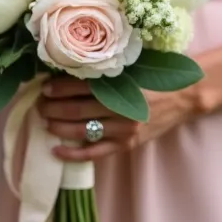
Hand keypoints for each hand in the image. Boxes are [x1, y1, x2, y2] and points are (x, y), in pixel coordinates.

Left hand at [37, 77, 200, 161]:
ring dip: (57, 127)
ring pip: (81, 130)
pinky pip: (94, 153)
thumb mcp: (129, 68)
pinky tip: (55, 150)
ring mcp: (124, 130)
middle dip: (51, 108)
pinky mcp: (126, 145)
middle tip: (38, 105)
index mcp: (120, 85)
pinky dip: (73, 154)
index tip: (42, 88)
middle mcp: (121, 108)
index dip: (57, 89)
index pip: (80, 87)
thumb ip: (102, 70)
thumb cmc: (151, 79)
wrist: (182, 97)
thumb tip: (65, 68)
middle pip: (76, 109)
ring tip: (44, 122)